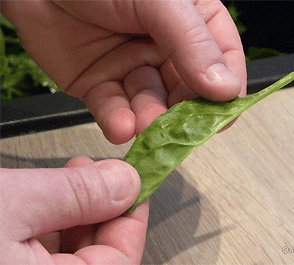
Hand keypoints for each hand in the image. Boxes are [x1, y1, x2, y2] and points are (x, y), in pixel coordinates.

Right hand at [0, 157, 148, 263]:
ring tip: (74, 175)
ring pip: (72, 249)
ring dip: (78, 209)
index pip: (121, 259)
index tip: (135, 182)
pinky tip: (52, 193)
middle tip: (102, 172)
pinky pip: (45, 247)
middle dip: (103, 206)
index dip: (132, 215)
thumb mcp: (17, 204)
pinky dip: (54, 218)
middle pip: (98, 253)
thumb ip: (78, 195)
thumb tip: (125, 182)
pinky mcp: (12, 264)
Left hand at [2, 0, 246, 143]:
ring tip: (144, 126)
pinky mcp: (102, 85)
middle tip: (179, 129)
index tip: (222, 114)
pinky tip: (120, 126)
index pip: (223, 60)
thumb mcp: (158, 1)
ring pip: (150, 104)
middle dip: (182, 112)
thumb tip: (226, 87)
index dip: (226, 90)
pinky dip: (118, 121)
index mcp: (190, 22)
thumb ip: (192, 42)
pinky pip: (115, 109)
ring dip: (149, 119)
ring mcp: (133, 67)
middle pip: (187, 90)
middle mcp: (165, 48)